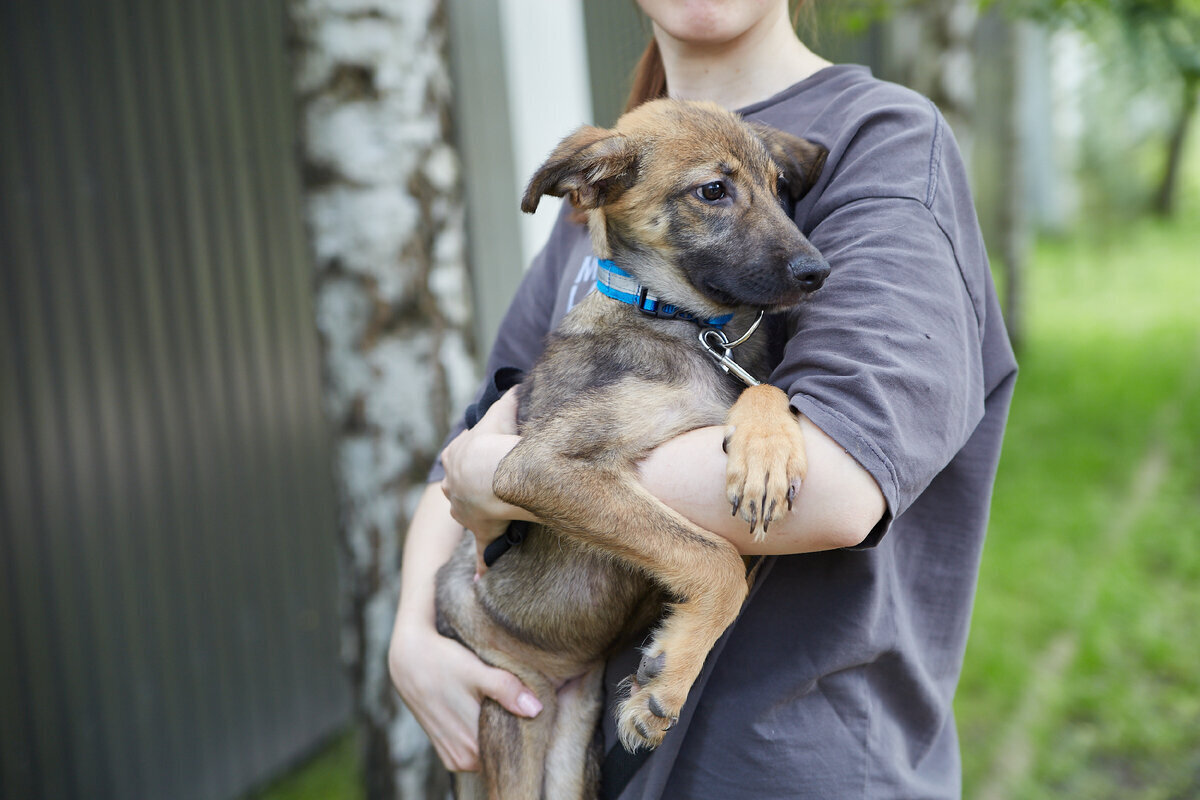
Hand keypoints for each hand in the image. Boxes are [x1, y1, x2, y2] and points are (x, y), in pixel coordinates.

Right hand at [388, 619, 542, 771]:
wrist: (408, 657)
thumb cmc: (443, 662)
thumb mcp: (476, 672)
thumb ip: (506, 690)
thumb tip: (535, 709)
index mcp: (472, 748)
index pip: (514, 750)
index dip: (527, 730)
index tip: (532, 706)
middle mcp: (463, 760)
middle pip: (502, 751)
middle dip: (514, 729)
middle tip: (519, 699)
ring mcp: (454, 757)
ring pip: (489, 748)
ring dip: (498, 729)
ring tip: (499, 700)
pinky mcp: (447, 748)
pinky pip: (476, 747)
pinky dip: (482, 731)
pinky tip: (483, 708)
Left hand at [440, 389, 530, 573]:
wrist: (491, 470)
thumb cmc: (497, 440)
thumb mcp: (502, 410)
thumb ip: (510, 397)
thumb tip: (517, 384)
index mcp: (455, 456)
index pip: (460, 458)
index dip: (476, 459)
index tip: (488, 462)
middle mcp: (452, 484)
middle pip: (459, 488)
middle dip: (471, 491)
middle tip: (491, 493)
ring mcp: (462, 509)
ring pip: (468, 514)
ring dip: (480, 519)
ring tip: (496, 522)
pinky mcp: (478, 531)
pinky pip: (481, 551)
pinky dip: (482, 565)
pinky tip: (482, 579)